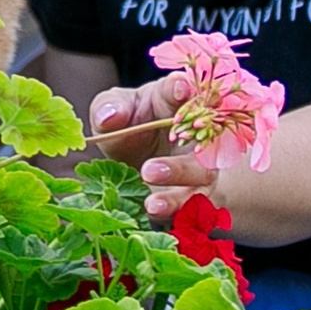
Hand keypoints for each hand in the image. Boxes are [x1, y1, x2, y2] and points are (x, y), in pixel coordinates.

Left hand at [84, 75, 223, 221]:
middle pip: (201, 143)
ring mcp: (201, 165)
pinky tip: (157, 220)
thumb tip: (109, 117)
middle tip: (149, 170)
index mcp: (175, 100)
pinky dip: (177, 216)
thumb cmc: (131, 123)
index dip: (181, 89)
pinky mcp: (197, 194)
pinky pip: (194, 208)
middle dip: (179, 161)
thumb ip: (110, 107)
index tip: (178, 89)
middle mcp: (196, 132)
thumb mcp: (116, 110)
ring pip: (200, 181)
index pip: (182, 90)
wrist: (139, 156)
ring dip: (178, 195)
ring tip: (151, 204)